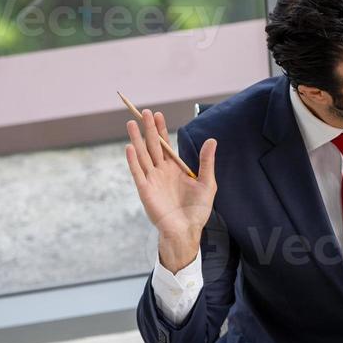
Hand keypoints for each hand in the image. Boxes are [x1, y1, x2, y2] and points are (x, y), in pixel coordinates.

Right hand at [123, 108, 216, 271]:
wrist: (187, 231)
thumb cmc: (197, 210)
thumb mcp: (207, 183)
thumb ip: (206, 162)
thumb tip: (212, 140)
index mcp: (174, 169)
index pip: (166, 145)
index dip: (161, 130)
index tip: (158, 114)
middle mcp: (161, 172)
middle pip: (153, 146)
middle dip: (149, 129)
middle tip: (144, 111)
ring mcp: (152, 180)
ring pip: (143, 155)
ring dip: (137, 139)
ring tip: (131, 123)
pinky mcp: (145, 190)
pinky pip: (138, 173)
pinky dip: (133, 160)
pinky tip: (130, 147)